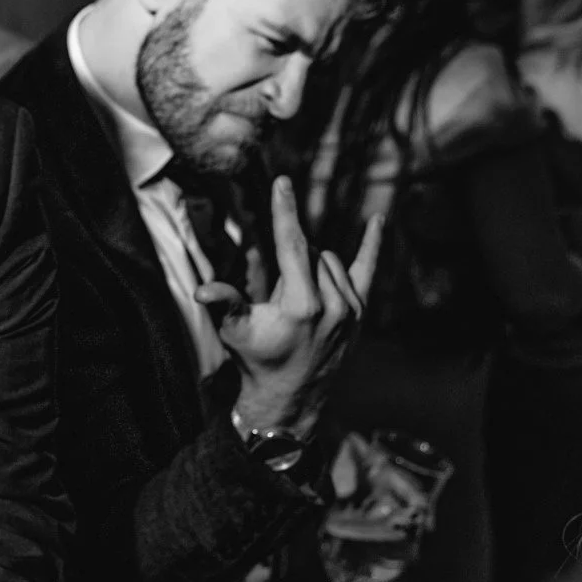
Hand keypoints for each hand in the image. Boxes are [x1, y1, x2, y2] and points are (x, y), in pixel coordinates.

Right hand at [197, 178, 381, 434]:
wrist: (290, 399)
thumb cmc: (257, 360)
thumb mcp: (236, 332)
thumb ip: (224, 303)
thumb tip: (202, 291)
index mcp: (301, 305)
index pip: (293, 245)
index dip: (285, 211)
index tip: (283, 182)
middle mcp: (333, 304)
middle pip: (311, 253)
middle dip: (292, 262)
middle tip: (278, 301)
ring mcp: (352, 308)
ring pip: (331, 261)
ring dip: (312, 268)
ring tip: (297, 304)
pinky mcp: (362, 313)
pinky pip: (367, 269)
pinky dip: (370, 245)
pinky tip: (378, 219)